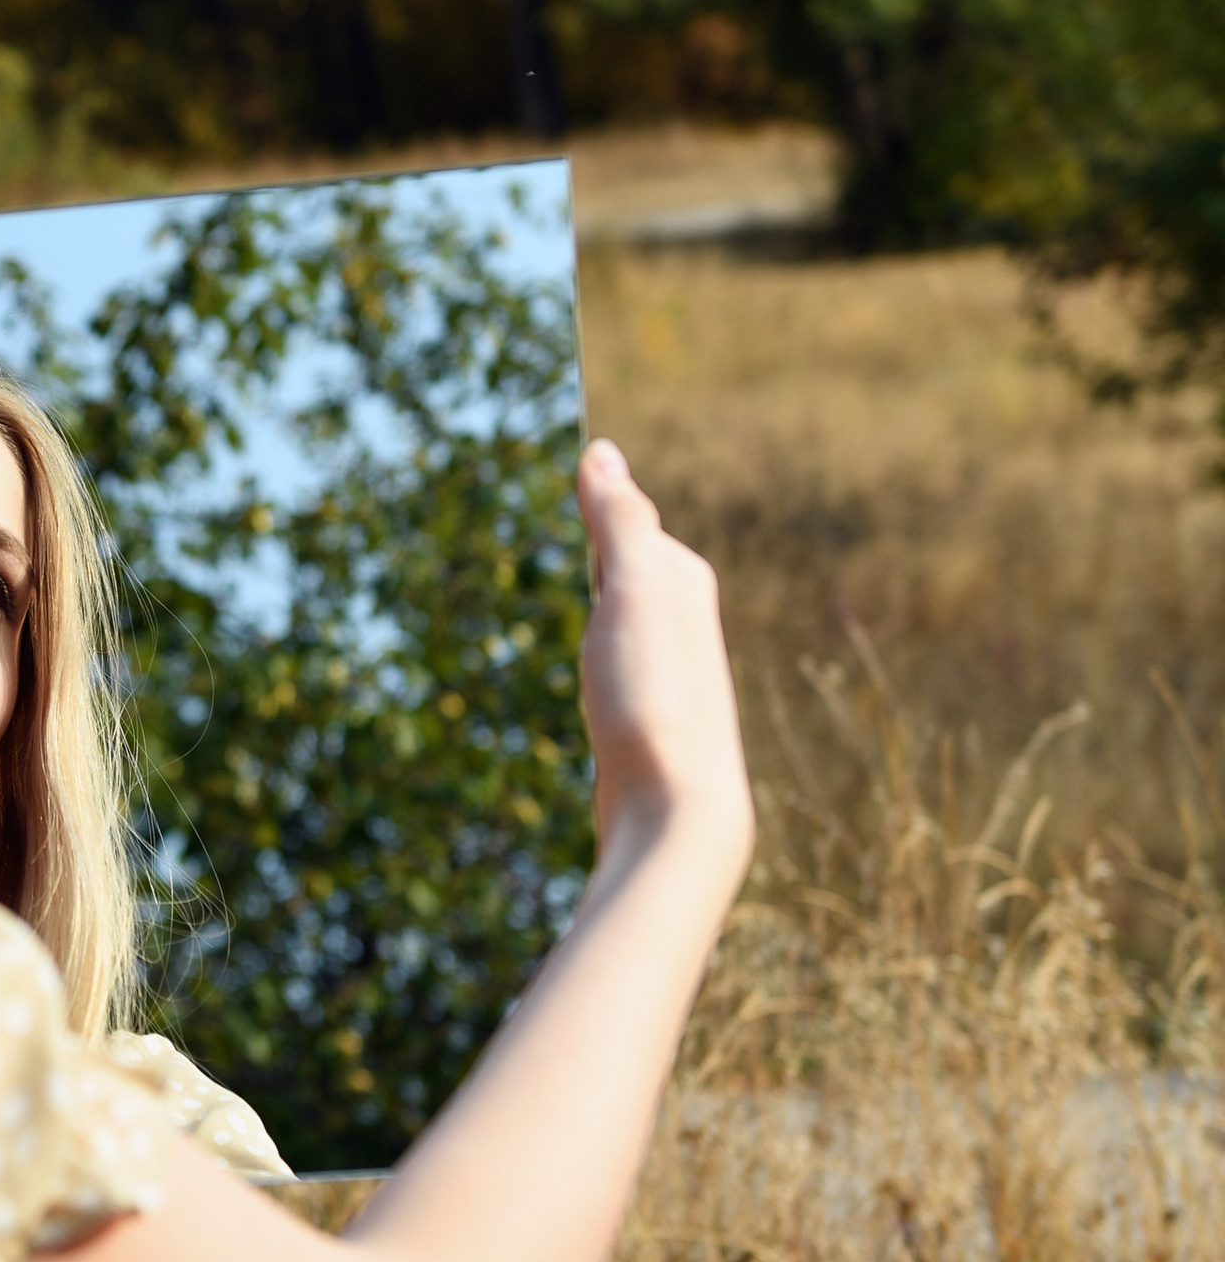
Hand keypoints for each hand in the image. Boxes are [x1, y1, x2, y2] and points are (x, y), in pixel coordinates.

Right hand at [576, 439, 751, 883]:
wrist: (677, 811)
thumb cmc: (652, 696)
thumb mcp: (633, 591)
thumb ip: (619, 521)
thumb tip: (601, 450)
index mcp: (686, 582)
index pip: (634, 524)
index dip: (599, 508)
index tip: (573, 477)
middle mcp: (689, 624)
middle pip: (637, 570)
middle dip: (606, 555)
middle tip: (577, 524)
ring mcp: (673, 675)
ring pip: (633, 622)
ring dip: (608, 609)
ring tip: (586, 602)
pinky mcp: (654, 721)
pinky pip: (626, 667)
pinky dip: (607, 658)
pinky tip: (600, 682)